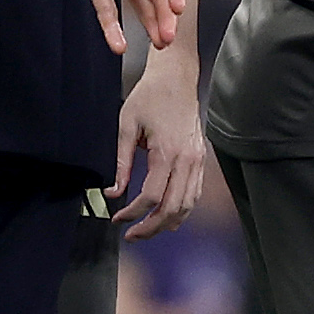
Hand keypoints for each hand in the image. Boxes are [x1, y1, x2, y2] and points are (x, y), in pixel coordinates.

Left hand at [111, 44, 207, 237]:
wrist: (176, 78)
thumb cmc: (150, 97)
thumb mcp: (126, 126)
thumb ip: (121, 162)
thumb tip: (113, 192)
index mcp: (167, 152)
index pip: (151, 197)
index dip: (132, 213)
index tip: (117, 218)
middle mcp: (187, 160)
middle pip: (172, 208)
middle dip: (151, 228)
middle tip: (131, 235)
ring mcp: (197, 161)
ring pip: (187, 205)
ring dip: (167, 223)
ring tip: (147, 229)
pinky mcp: (200, 159)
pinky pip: (194, 193)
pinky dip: (181, 209)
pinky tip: (167, 214)